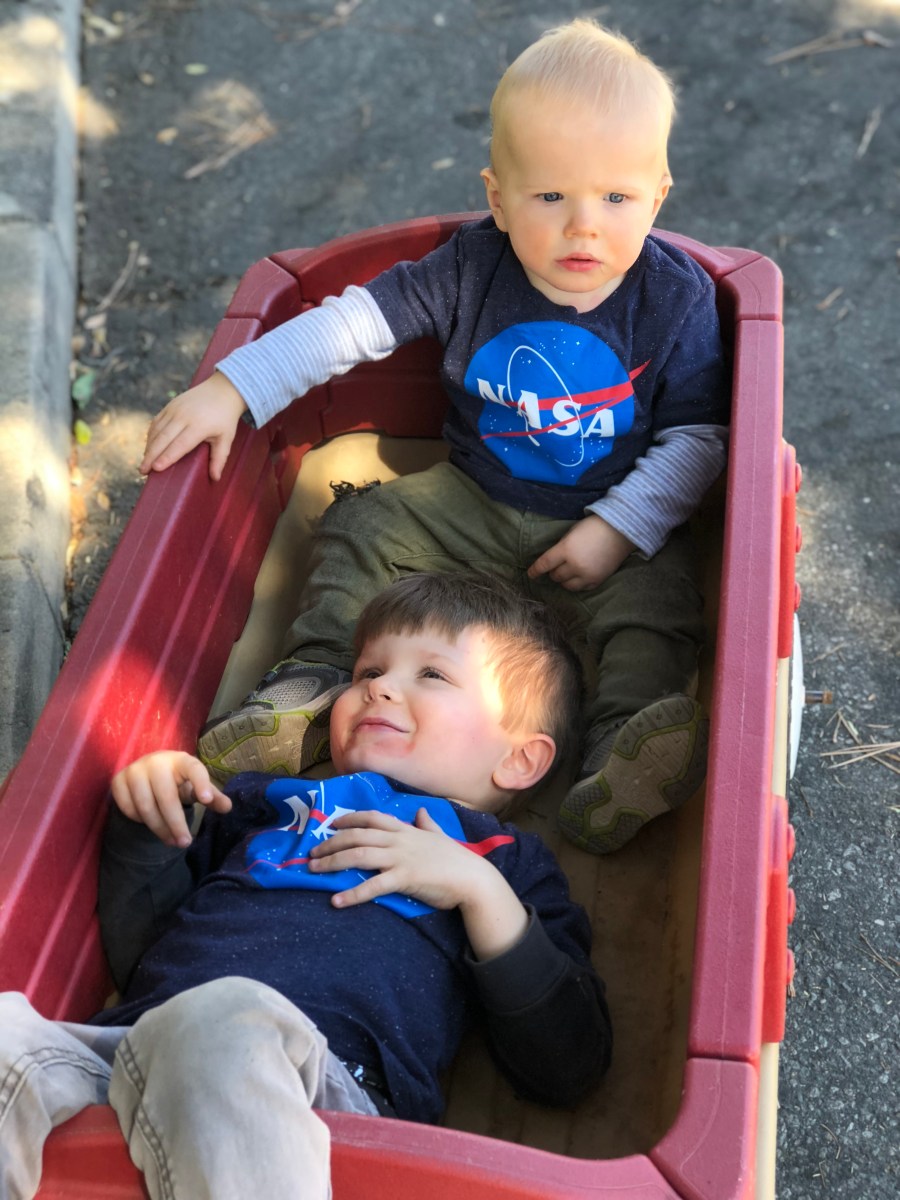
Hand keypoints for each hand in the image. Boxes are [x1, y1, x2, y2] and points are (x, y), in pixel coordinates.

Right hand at [110, 751, 231, 847]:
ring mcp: (135, 770)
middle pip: (167, 797)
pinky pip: (128, 808)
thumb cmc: (178, 780)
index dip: (201, 783)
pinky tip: (150, 823)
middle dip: (176, 823)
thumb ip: (212, 796)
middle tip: (185, 843)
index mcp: (182, 760)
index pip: (194, 769)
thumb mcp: (196, 786)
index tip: (207, 800)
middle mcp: (157, 762)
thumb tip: (227, 807)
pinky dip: (139, 820)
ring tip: (171, 841)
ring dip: (159, 828)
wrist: (149, 771)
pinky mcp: (118, 781)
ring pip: (146, 806)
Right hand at [140, 372, 247, 480]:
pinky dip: (150, 436)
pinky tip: (148, 448)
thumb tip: (215, 478)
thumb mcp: (226, 438)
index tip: (156, 468)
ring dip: (148, 447)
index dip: (168, 457)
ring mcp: (174, 409)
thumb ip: (219, 458)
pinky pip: (156, 422)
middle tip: (143, 471)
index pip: (180, 445)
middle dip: (151, 456)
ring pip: (156, 430)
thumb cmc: (225, 418)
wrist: (222, 390)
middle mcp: (183, 416)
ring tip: (144, 464)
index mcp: (199, 426)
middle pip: (163, 439)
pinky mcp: (169, 405)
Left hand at [308, 808, 527, 958]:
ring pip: (359, 856)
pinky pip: (373, 886)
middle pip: (357, 836)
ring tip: (313, 871)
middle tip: (312, 853)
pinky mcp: (404, 878)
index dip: (349, 819)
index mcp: (406, 829)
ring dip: (332, 863)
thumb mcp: (439, 835)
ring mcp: (400, 858)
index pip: (371, 818)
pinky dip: (352, 894)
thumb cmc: (456, 859)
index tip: (331, 825)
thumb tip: (421, 812)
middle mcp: (399, 840)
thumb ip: (427, 824)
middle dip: (331, 843)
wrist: (473, 879)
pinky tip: (336, 901)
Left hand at [528, 514, 634, 590]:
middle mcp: (575, 565)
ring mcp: (587, 574)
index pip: (545, 564)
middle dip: (553, 572)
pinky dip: (577, 583)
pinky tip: (579, 576)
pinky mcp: (597, 580)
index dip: (535, 570)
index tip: (531, 574)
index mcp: (566, 549)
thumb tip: (553, 560)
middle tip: (556, 567)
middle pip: (556, 576)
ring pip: (567, 585)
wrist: (620, 531)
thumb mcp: (571, 533)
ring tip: (568, 572)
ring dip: (564, 580)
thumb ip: (561, 547)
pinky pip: (582, 588)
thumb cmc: (594, 527)